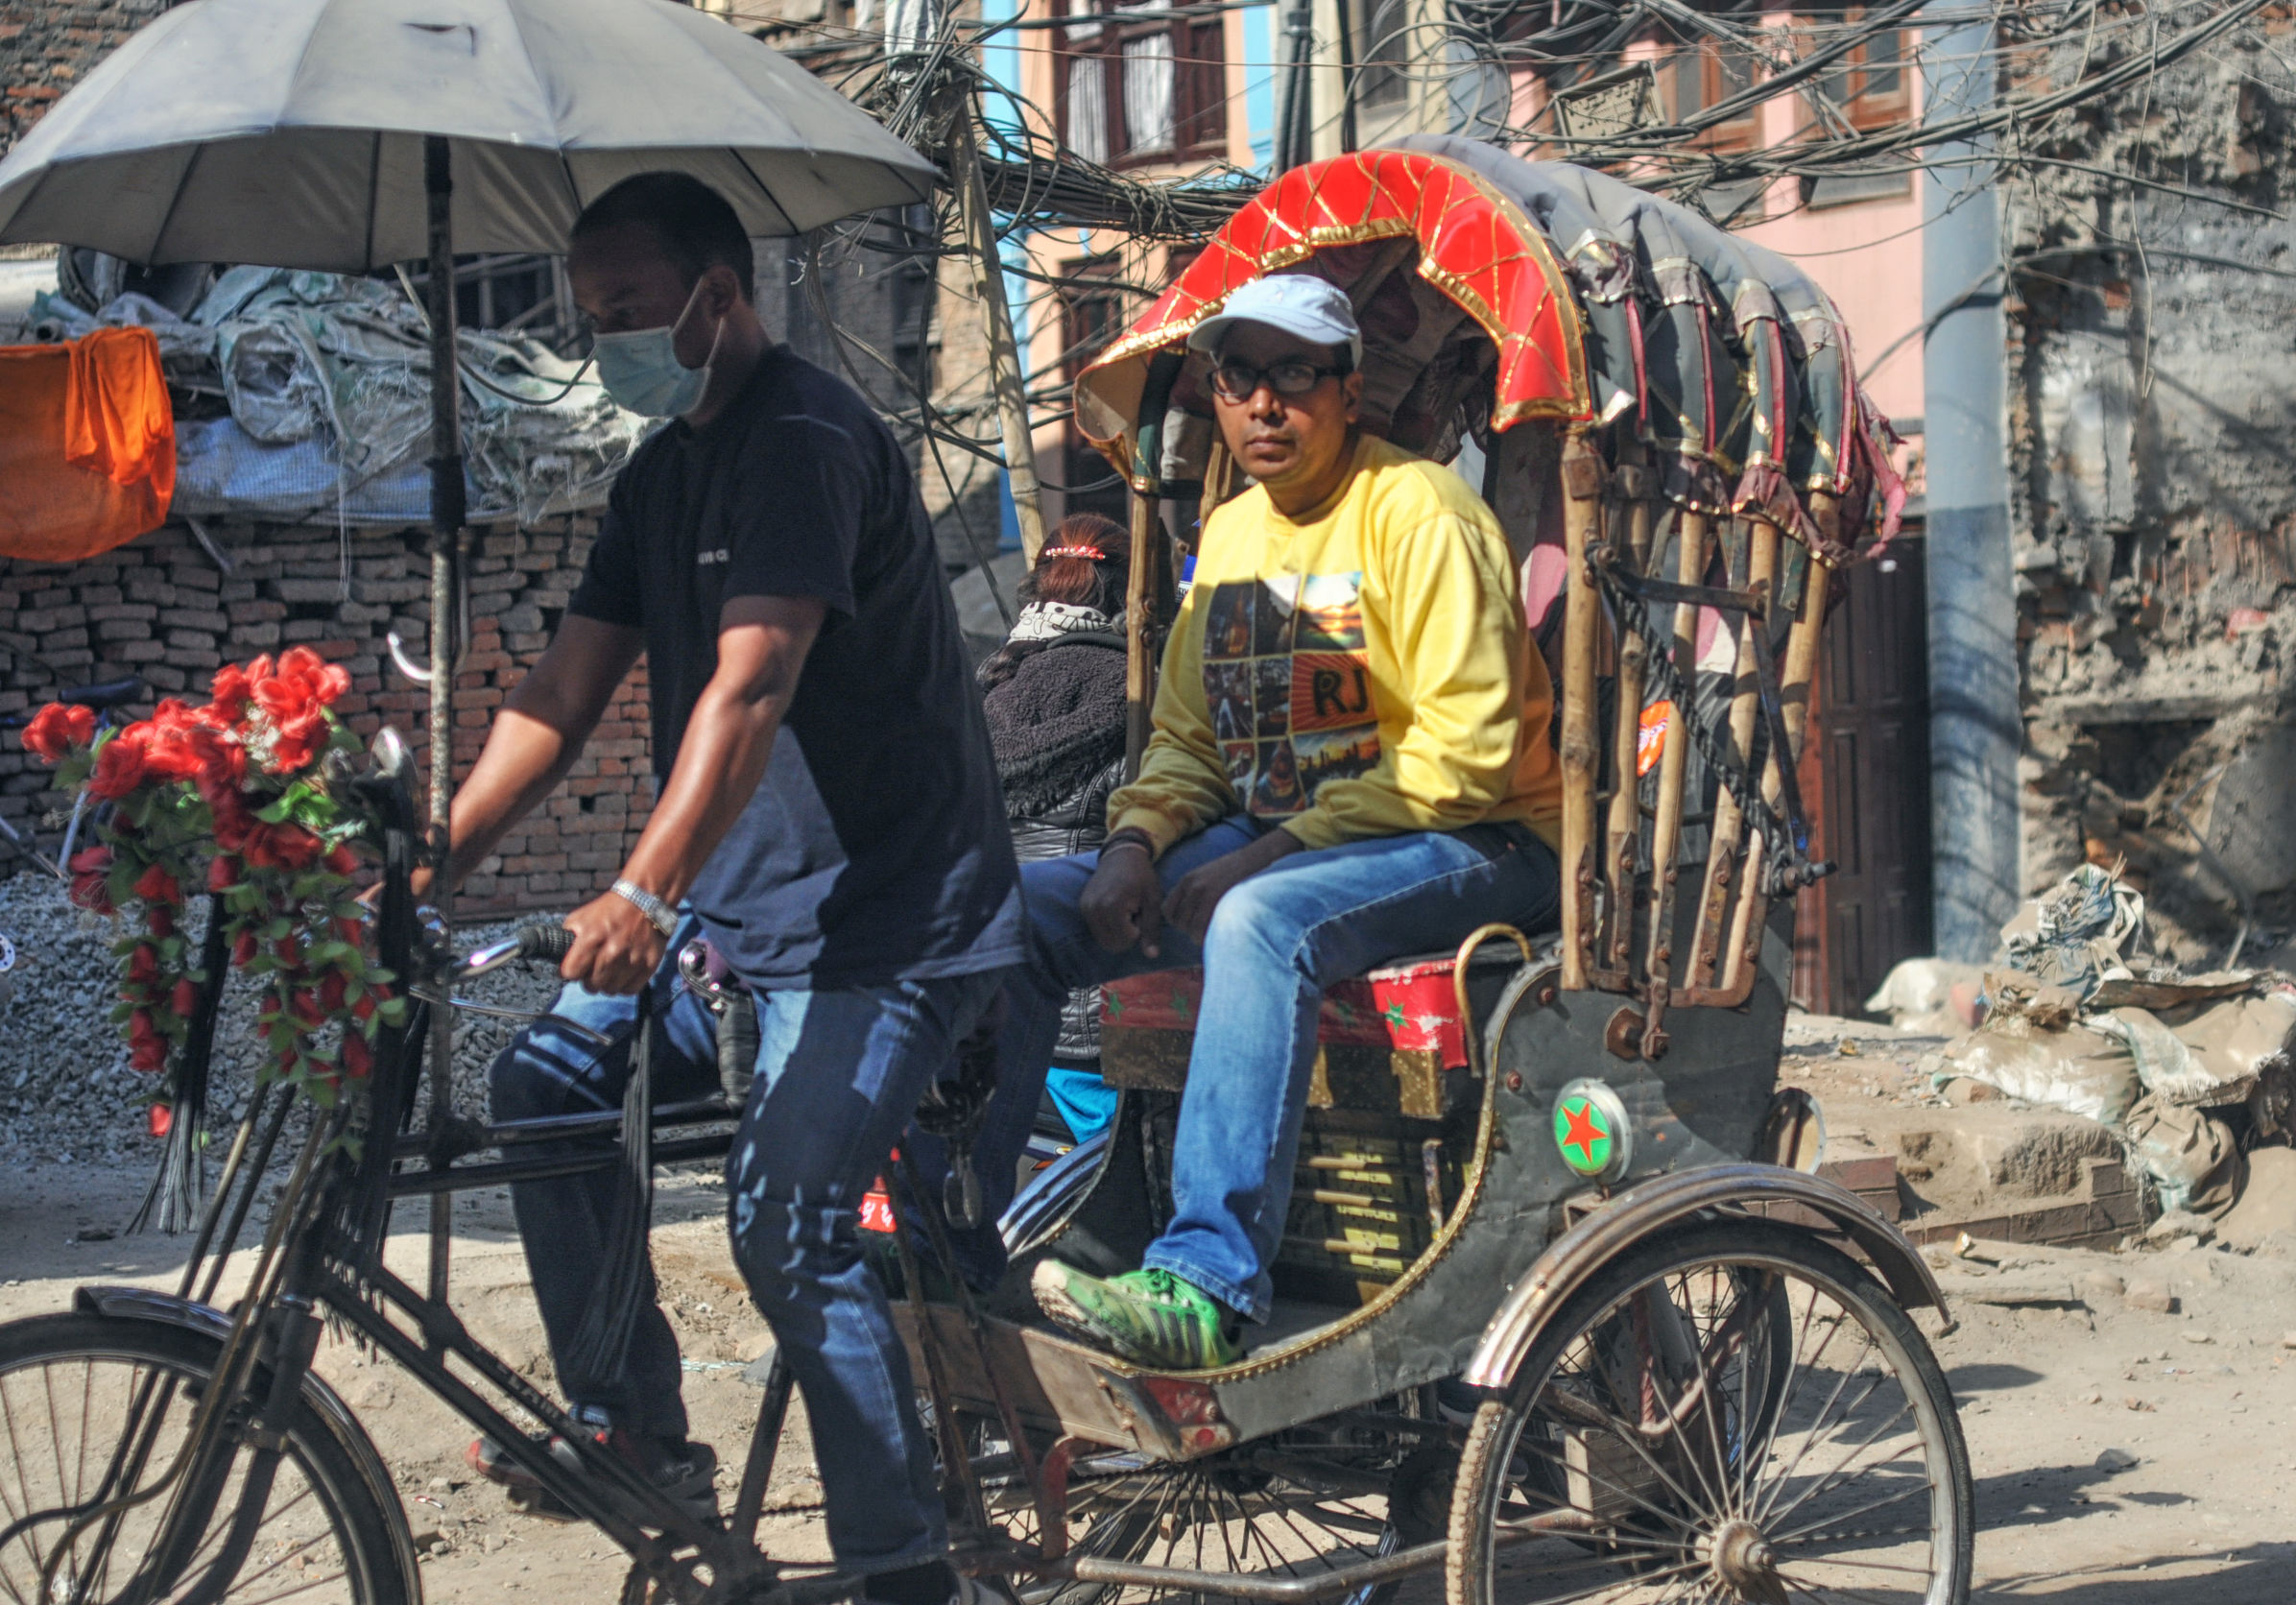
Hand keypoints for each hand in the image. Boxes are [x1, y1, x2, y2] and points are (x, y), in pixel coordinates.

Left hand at [561, 889, 668, 993]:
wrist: (646, 899)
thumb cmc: (609, 910)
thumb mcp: (582, 917)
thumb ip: (568, 939)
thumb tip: (558, 958)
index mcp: (592, 937)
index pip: (570, 973)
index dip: (571, 971)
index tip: (576, 966)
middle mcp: (612, 951)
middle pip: (591, 986)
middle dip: (589, 979)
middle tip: (594, 968)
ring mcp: (632, 959)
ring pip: (610, 990)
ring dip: (607, 983)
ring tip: (610, 969)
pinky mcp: (649, 964)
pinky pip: (629, 990)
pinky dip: (625, 985)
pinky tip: (623, 973)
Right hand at [1080, 845, 1164, 956]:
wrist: (1122, 854)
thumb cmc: (1142, 876)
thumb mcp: (1153, 901)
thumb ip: (1151, 929)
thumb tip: (1152, 956)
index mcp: (1112, 907)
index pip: (1125, 941)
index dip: (1138, 931)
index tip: (1140, 911)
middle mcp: (1094, 909)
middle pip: (1112, 944)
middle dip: (1126, 935)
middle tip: (1133, 914)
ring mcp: (1086, 908)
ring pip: (1103, 940)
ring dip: (1117, 932)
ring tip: (1125, 912)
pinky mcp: (1082, 906)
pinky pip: (1096, 930)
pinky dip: (1108, 926)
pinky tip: (1116, 910)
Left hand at [1163, 829, 1302, 944]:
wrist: (1258, 859)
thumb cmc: (1238, 872)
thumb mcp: (1210, 876)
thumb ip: (1196, 893)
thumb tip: (1190, 917)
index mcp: (1188, 880)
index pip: (1167, 909)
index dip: (1177, 921)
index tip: (1190, 925)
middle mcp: (1192, 886)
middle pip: (1178, 922)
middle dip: (1189, 931)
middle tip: (1205, 932)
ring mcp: (1203, 893)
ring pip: (1189, 928)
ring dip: (1199, 936)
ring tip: (1212, 935)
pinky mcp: (1215, 900)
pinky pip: (1201, 929)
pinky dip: (1206, 938)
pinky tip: (1217, 935)